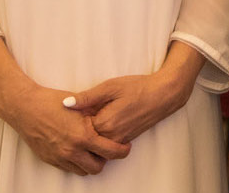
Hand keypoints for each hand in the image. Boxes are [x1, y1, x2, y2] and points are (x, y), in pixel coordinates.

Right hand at [2, 85, 130, 174]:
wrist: (25, 107)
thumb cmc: (51, 102)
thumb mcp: (80, 105)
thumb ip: (96, 115)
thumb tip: (111, 120)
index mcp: (83, 136)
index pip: (111, 151)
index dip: (122, 150)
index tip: (125, 147)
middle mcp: (72, 150)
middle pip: (98, 167)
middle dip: (106, 160)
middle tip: (107, 149)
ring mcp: (60, 157)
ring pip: (83, 171)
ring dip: (90, 162)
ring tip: (92, 150)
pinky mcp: (50, 159)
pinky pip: (69, 168)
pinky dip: (76, 162)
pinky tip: (77, 149)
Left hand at [72, 70, 195, 144]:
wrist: (163, 95)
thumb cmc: (137, 87)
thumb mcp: (110, 87)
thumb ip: (87, 97)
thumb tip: (65, 104)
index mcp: (104, 123)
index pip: (77, 128)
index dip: (71, 119)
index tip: (66, 108)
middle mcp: (111, 136)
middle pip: (85, 138)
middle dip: (77, 128)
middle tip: (74, 114)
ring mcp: (119, 140)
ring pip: (95, 142)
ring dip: (89, 132)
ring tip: (88, 115)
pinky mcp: (125, 140)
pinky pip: (106, 142)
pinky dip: (99, 133)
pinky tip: (101, 117)